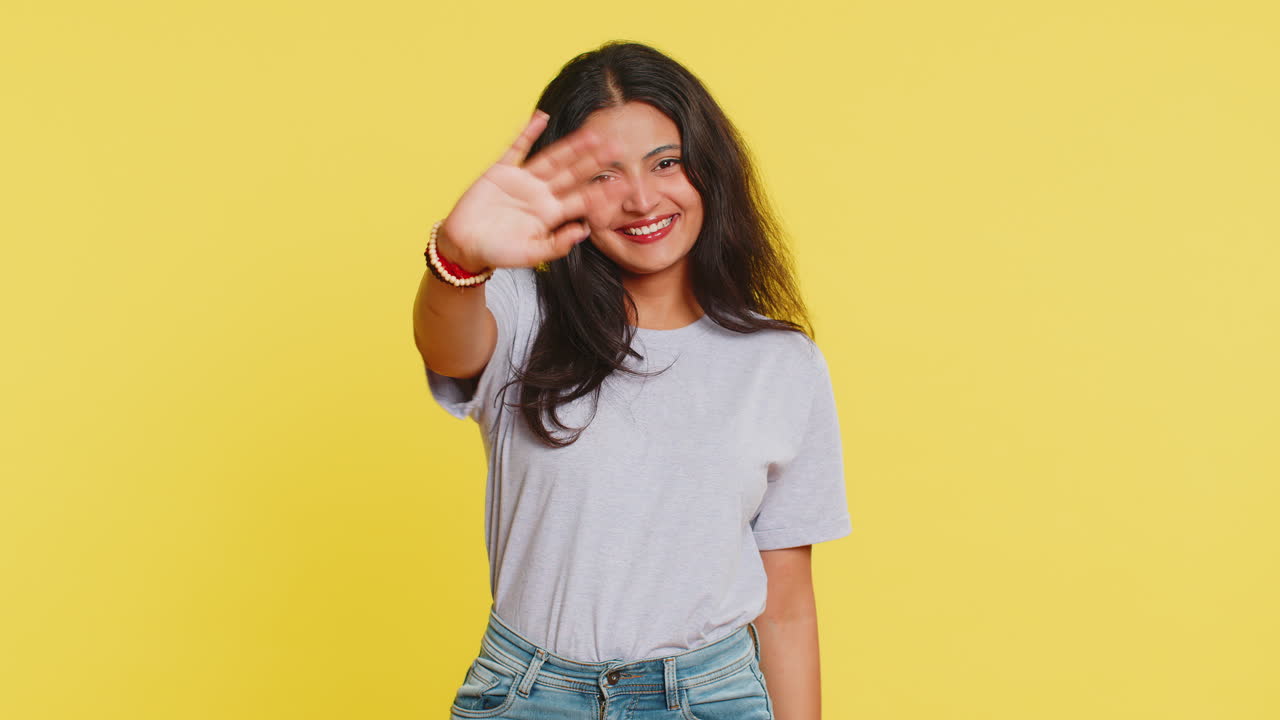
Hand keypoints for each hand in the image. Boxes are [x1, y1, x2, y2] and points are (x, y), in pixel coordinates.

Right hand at [439, 110, 625, 270]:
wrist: (465, 246)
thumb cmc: (498, 253)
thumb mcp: (531, 254)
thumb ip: (557, 245)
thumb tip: (584, 232)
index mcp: (550, 214)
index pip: (582, 199)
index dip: (602, 191)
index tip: (625, 183)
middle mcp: (540, 194)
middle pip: (572, 174)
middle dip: (593, 162)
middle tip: (617, 148)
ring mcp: (522, 181)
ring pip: (552, 159)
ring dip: (571, 147)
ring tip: (590, 134)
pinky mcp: (501, 171)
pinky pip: (517, 148)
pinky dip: (528, 133)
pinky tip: (541, 117)